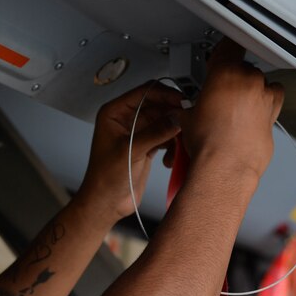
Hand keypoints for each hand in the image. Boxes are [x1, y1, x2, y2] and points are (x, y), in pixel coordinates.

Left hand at [77, 82, 183, 221]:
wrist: (107, 203)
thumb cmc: (106, 178)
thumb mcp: (130, 151)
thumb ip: (155, 132)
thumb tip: (177, 117)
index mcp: (114, 113)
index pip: (144, 92)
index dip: (165, 94)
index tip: (183, 101)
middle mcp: (126, 119)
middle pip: (158, 105)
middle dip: (174, 113)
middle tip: (189, 121)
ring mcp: (138, 132)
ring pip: (165, 121)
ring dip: (175, 131)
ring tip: (181, 142)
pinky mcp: (148, 145)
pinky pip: (167, 136)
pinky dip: (173, 144)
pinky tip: (171, 158)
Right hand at [180, 39, 283, 178]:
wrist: (224, 168)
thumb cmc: (208, 144)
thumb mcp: (186, 118)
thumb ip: (190, 106)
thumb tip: (185, 111)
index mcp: (226, 74)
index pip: (229, 46)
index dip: (224, 48)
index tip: (221, 50)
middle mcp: (249, 81)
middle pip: (243, 68)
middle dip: (231, 78)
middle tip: (216, 94)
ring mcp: (265, 97)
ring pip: (260, 83)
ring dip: (249, 90)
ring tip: (232, 106)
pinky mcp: (274, 115)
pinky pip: (272, 100)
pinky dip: (262, 104)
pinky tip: (249, 114)